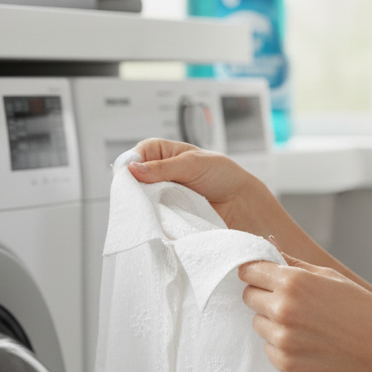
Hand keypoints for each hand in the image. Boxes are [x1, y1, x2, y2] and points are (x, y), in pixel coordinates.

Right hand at [128, 139, 269, 233]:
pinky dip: (154, 217)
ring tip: (152, 209)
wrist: (241, 202)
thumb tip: (132, 169)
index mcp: (161, 151)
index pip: (134, 156)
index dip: (130, 166)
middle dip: (134, 188)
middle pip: (132, 180)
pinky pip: (153, 215)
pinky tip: (157, 219)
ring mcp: (161, 193)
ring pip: (141, 199)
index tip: (132, 178)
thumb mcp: (192, 164)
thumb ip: (163, 167)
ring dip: (145, 204)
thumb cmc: (221, 175)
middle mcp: (158, 172)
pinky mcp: (167, 212)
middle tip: (141, 197)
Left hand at [239, 253, 371, 371]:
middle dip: (264, 296)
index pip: (249, 270)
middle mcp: (283, 309)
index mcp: (293, 282)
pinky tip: (307, 342)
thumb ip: (294, 263)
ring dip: (272, 322)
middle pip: (249, 296)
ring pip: (258, 323)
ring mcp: (282, 339)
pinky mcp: (284, 363)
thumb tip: (268, 245)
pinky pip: (268, 348)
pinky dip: (281, 345)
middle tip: (292, 302)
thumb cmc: (361, 309)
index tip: (263, 276)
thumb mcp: (330, 276)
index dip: (256, 272)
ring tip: (304, 324)